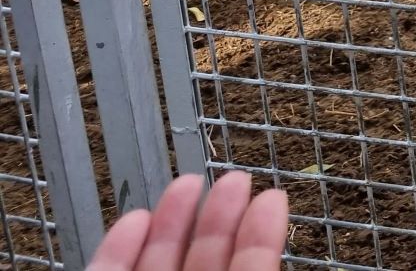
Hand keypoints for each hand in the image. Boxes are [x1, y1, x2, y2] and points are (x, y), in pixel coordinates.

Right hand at [87, 172, 288, 270]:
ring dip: (169, 227)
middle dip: (215, 224)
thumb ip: (255, 270)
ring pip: (154, 270)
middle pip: (201, 269)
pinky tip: (133, 219)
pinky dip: (115, 251)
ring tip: (187, 183)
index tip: (272, 198)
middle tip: (235, 179)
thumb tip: (274, 226)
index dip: (258, 242)